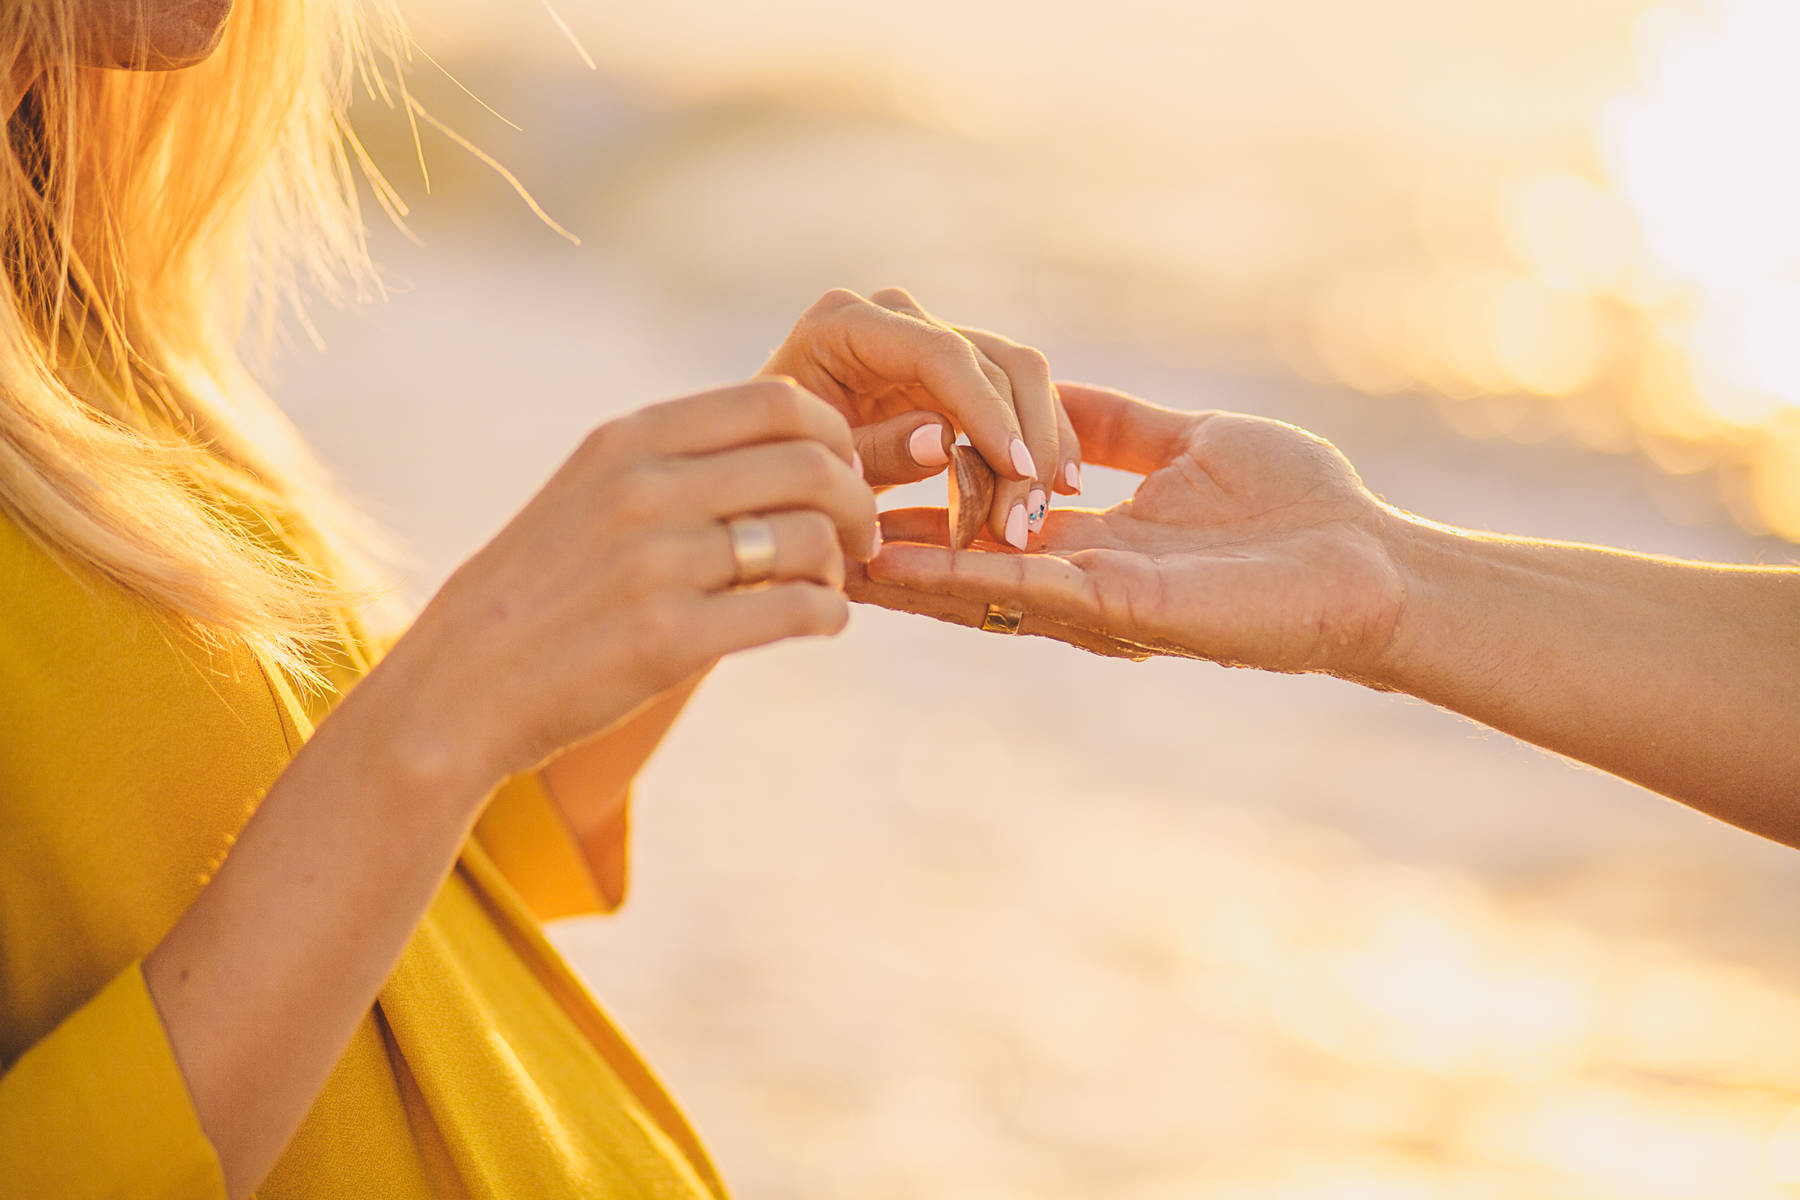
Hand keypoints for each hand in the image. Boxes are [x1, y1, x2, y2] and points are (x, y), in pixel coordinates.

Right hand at [384, 378, 877, 788]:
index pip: (780, 400)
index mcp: (631, 440)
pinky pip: (797, 611)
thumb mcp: (596, 490)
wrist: (460, 687)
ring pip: (811, 538)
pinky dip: (830, 615)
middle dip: (858, 501)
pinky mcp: (669, 640)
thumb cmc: (546, 588)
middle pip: (813, 464)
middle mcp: (645, 489)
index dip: (837, 434)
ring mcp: (656, 564)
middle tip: (859, 536)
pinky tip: (819, 622)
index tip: (842, 472)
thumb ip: (682, 458)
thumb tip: (801, 434)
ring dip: (842, 565)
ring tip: (826, 586)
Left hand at [761, 287, 1081, 548]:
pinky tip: (1056, 485)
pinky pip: (1016, 392)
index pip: (938, 354)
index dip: (984, 411)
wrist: (774, 461)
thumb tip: (945, 440)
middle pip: (991, 360)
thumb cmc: (784, 466)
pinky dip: (1040, 437)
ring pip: (1018, 372)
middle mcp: (894, 316)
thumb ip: (875, 452)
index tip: (1016, 469)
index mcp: (845, 323)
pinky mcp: (956, 366)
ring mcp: (929, 335)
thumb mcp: (821, 469)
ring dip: (1043, 439)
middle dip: (1022, 437)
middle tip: (1030, 512)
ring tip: (1048, 502)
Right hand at [852, 383, 1406, 678]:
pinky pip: (1017, 585)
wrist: (1369, 566)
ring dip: (895, 570)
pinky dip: (947, 577)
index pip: (988, 519)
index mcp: (1094, 539)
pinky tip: (883, 564)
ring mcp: (1091, 598)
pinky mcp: (1116, 604)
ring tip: (816, 547)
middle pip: (962, 562)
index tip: (859, 481)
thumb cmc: (1299, 508)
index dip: (924, 504)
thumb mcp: (1188, 443)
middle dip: (888, 549)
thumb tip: (1059, 401)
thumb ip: (1116, 428)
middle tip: (807, 528)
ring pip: (970, 582)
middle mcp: (1079, 576)